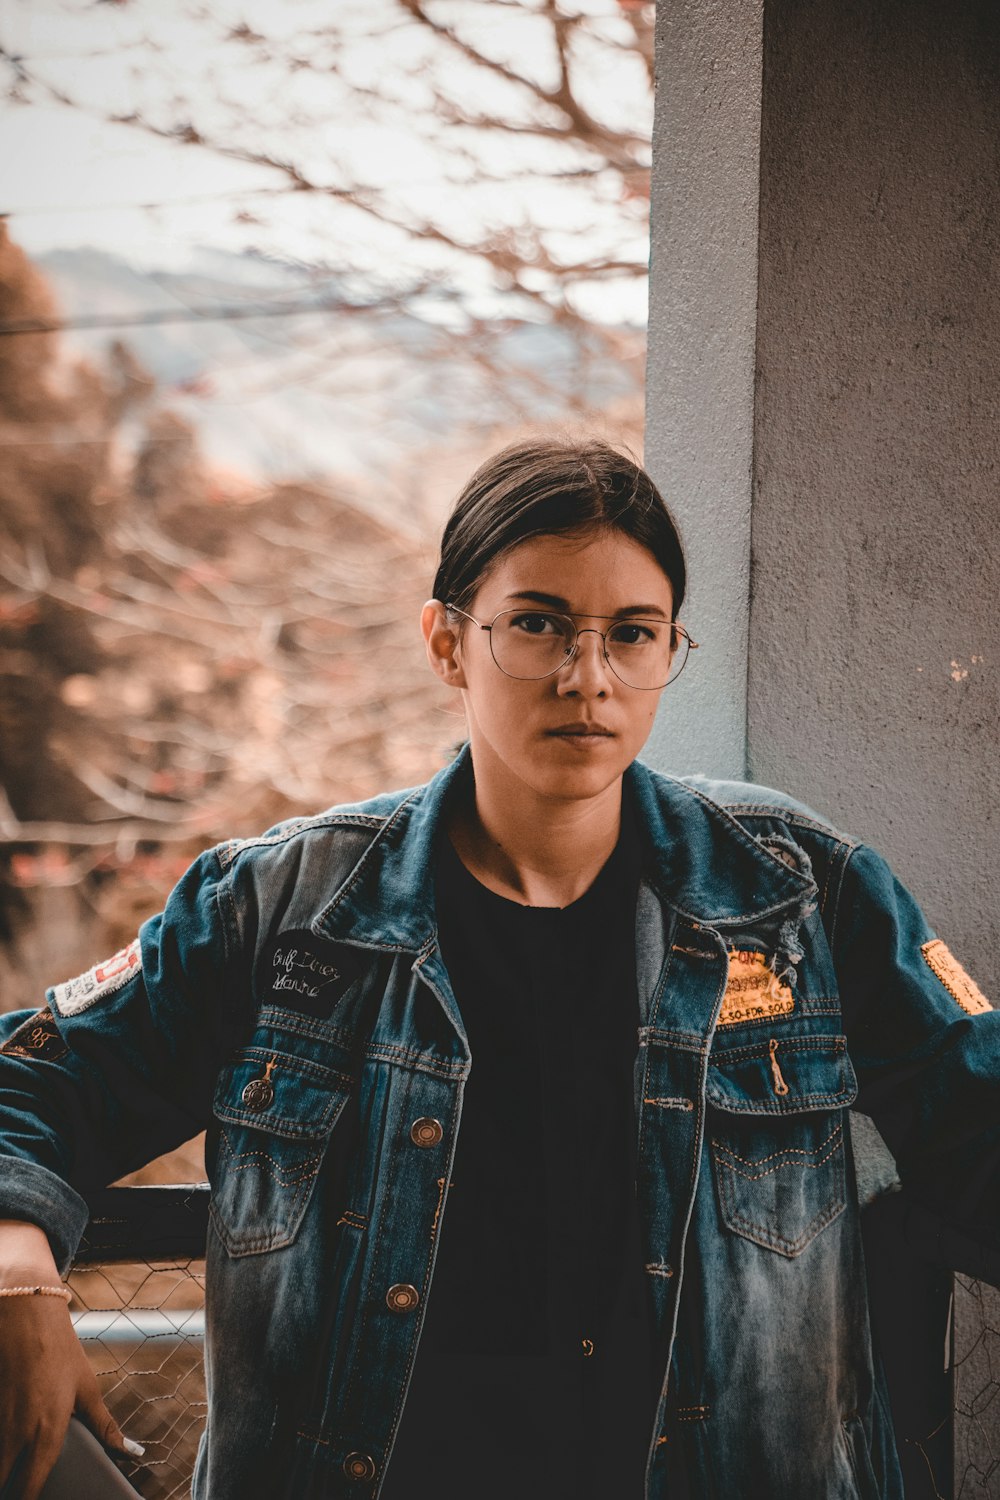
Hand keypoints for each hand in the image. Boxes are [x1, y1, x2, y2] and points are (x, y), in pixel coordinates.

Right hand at [0, 1223, 128, 1499]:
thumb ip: (106, 1427)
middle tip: (24, 1489)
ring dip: (5, 1470)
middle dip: (12, 1491)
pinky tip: (9, 1451)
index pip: (30, 1491)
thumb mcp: (88, 1389)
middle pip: (5, 1484)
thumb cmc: (60, 1353)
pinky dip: (1, 1450)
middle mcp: (18, 1436)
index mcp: (47, 1435)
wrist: (26, 1317)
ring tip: (17, 1472)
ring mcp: (0, 1425)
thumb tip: (132, 1452)